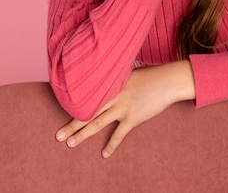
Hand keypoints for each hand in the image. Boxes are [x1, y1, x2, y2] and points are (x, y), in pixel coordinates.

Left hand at [55, 62, 195, 157]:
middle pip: (88, 112)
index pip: (88, 95)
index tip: (60, 109)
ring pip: (97, 123)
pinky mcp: (133, 117)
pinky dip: (111, 145)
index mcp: (111, 83)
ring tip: (70, 143)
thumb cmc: (151, 75)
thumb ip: (116, 81)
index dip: (73, 103)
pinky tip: (104, 154)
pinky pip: (119, 134)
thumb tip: (107, 84)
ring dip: (83, 134)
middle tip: (58, 135)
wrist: (168, 81)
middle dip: (72, 124)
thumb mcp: (129, 74)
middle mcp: (113, 96)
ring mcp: (122, 107)